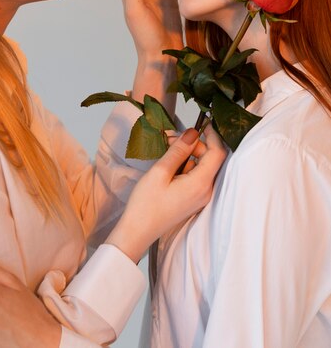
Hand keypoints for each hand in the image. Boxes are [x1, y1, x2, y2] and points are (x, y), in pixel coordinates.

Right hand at [106, 124, 226, 262]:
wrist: (137, 231)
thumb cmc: (146, 204)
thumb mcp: (160, 172)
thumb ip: (179, 151)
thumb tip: (193, 132)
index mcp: (201, 184)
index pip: (217, 153)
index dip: (212, 136)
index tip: (202, 123)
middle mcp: (206, 191)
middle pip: (209, 159)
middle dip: (194, 144)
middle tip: (171, 139)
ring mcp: (200, 197)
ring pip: (201, 166)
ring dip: (187, 155)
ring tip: (167, 152)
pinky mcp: (193, 199)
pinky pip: (196, 176)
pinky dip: (185, 166)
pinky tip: (169, 165)